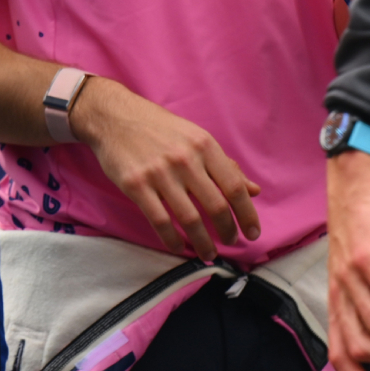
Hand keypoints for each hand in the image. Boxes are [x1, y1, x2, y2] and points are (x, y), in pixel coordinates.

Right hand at [70, 77, 260, 261]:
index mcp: (204, 145)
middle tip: (230, 243)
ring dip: (203, 243)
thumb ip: (225, 166)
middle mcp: (185, 159)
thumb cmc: (160, 129)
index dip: (247, 214)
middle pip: (215, 206)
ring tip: (208, 253)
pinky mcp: (136, 185)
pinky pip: (160, 221)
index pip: (233, 186)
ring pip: (189, 219)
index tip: (253, 232)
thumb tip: (254, 191)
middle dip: (227, 231)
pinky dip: (173, 240)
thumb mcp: (196, 138)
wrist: (115, 117)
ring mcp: (159, 173)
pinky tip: (179, 247)